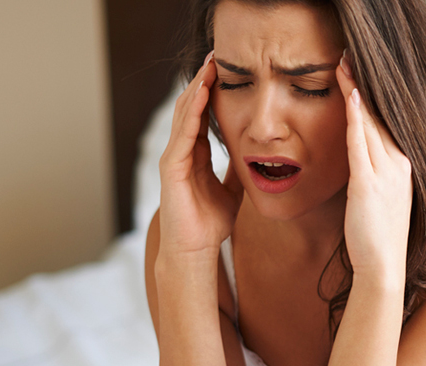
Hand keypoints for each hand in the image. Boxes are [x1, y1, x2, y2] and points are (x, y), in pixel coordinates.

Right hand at [157, 51, 243, 257]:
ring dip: (196, 90)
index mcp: (195, 154)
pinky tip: (201, 95)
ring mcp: (173, 158)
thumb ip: (237, 170)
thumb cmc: (210, 223)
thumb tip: (253, 155)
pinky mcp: (172, 169)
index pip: (203, 115)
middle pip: (190, 108)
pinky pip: (183, 134)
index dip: (212, 92)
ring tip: (208, 67)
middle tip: (215, 56)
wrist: (195, 249)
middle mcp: (181, 152)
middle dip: (202, 82)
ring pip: (185, 116)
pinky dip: (192, 113)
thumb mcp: (232, 188)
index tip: (225, 71)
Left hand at [336, 50, 412, 283]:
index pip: (385, 122)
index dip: (371, 95)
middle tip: (350, 54)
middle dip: (364, 83)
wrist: (383, 267)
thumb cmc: (377, 236)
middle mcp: (398, 164)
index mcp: (402, 166)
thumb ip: (372, 173)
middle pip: (380, 115)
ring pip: (371, 123)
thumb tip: (358, 157)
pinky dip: (357, 118)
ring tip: (344, 64)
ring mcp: (386, 173)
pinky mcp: (369, 184)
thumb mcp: (379, 197)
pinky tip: (352, 97)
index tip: (357, 71)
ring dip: (357, 91)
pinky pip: (362, 144)